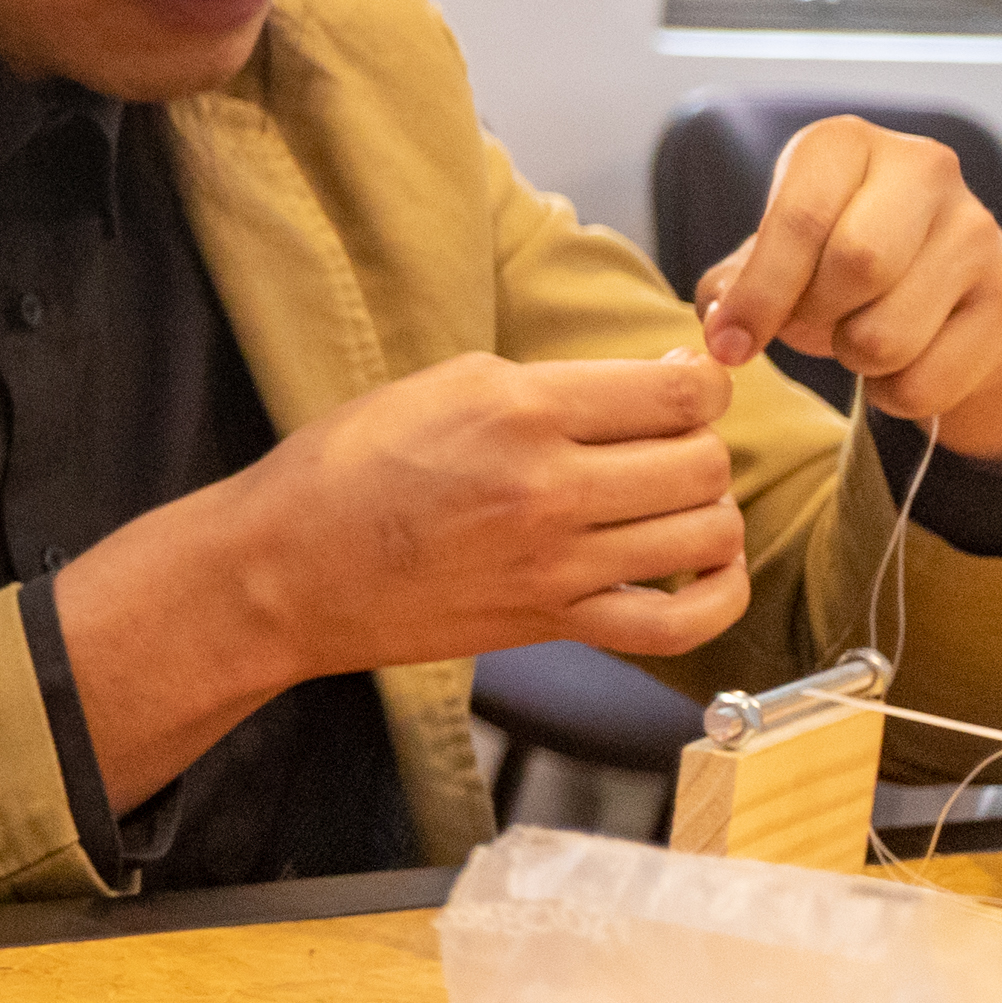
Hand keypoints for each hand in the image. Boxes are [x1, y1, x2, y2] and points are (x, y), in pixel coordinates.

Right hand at [54, 350, 747, 804]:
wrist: (284, 569)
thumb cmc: (343, 470)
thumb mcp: (438, 387)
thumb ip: (550, 383)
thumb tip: (657, 379)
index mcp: (516, 409)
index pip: (675, 392)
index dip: (704, 382)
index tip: (688, 383)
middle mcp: (546, 485)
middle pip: (702, 460)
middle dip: (699, 444)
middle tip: (666, 444)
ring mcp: (554, 563)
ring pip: (705, 532)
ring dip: (708, 511)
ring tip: (674, 501)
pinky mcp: (553, 623)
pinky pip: (679, 623)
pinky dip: (717, 597)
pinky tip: (707, 569)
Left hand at [695, 115, 1001, 467]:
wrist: (947, 294)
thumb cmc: (835, 265)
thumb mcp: (777, 257)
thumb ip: (733, 285)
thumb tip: (724, 325)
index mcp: (847, 144)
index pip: (799, 219)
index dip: (758, 295)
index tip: (729, 344)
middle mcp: (926, 168)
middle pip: (856, 267)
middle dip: (812, 318)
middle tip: (808, 325)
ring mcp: (983, 232)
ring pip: (888, 336)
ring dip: (853, 359)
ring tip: (859, 334)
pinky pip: (927, 382)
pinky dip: (895, 393)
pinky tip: (907, 359)